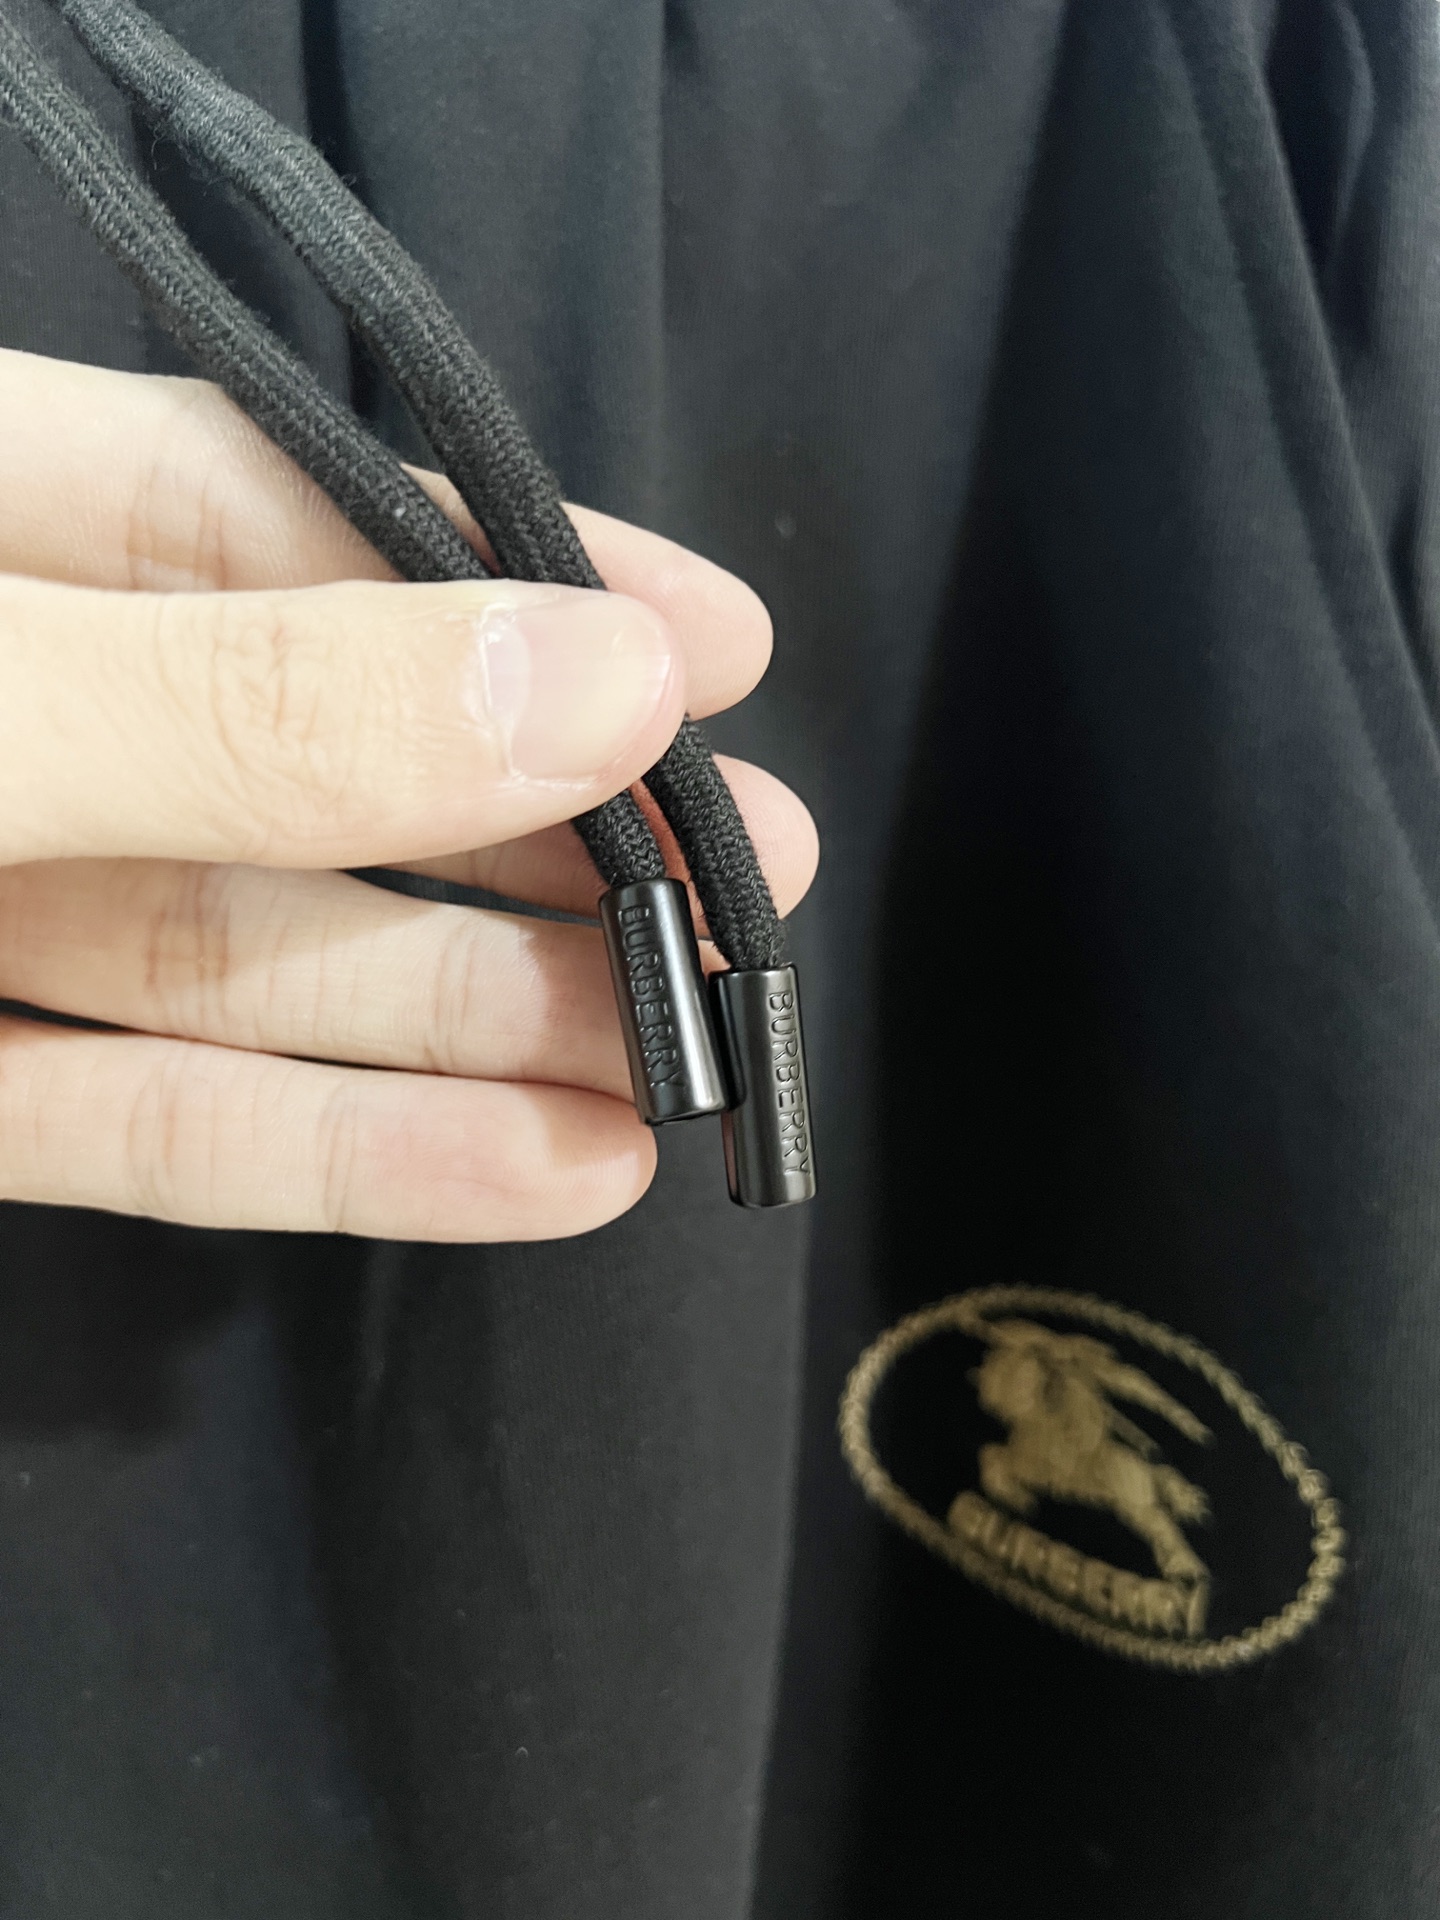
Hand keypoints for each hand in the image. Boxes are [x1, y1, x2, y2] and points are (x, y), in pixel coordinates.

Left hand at [0, 348, 816, 1239]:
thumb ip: (247, 703)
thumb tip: (590, 680)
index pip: (271, 511)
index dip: (507, 574)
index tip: (715, 646)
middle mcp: (4, 724)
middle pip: (305, 760)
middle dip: (538, 822)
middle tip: (752, 876)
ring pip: (255, 965)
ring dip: (486, 1017)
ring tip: (690, 1048)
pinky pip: (151, 1128)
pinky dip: (347, 1157)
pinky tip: (548, 1168)